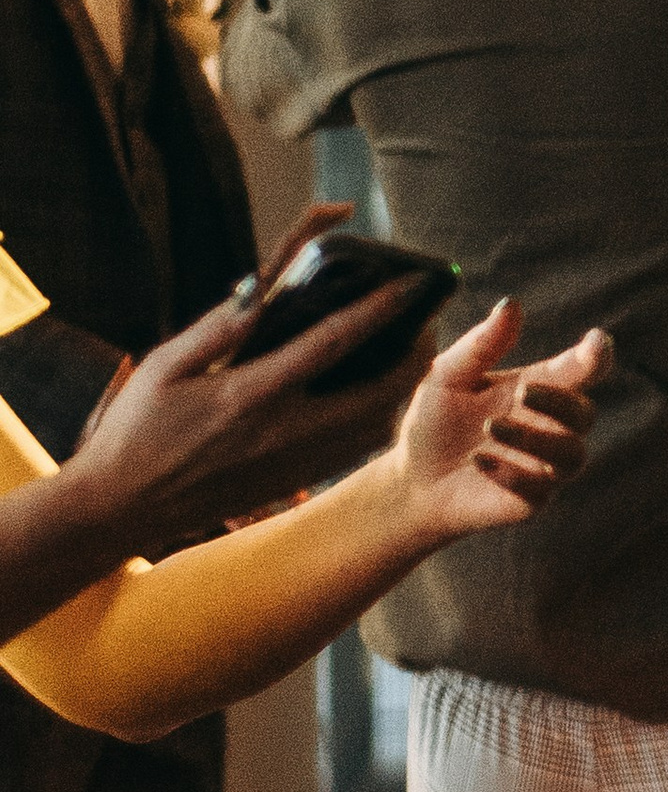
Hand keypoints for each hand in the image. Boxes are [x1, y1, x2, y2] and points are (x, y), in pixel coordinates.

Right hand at [66, 204, 438, 553]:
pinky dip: (379, 415)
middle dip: (416, 354)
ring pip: (378, 424)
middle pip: (381, 392)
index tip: (414, 282)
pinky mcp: (294, 482)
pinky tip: (377, 390)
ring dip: (403, 386)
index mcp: (252, 395)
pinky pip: (356, 447)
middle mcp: (285, 432)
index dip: (381, 308)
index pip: (334, 343)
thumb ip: (218, 325)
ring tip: (410, 349)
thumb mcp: (164, 366)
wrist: (120, 510)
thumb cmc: (134, 430)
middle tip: (424, 319)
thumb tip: (261, 285)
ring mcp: (295, 463)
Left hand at [386, 306, 612, 544]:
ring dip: (536, 439)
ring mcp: (543, 466)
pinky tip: (478, 461)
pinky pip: (540, 489)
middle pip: (585, 414)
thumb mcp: (446, 376)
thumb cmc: (433, 422)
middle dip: (561, 402)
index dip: (596, 356)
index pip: (580, 371)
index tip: (597, 342)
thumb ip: (481, 345)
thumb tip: (511, 303)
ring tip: (490, 428)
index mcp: (536, 389)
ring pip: (572, 455)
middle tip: (524, 391)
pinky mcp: (530, 500)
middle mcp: (547, 427)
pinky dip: (512, 472)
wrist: (411, 480)